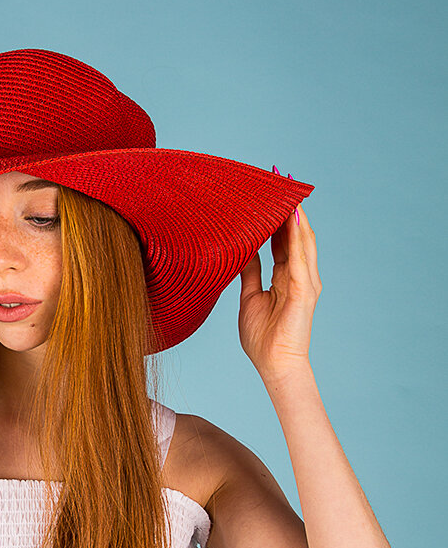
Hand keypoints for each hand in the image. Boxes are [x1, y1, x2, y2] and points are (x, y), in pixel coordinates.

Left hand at [237, 197, 321, 381]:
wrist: (274, 365)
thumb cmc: (262, 338)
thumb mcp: (250, 298)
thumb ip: (250, 274)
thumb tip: (243, 253)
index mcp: (286, 277)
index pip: (283, 240)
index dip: (276, 219)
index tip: (267, 196)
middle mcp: (299, 275)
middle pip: (295, 235)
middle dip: (288, 209)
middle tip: (279, 182)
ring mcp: (305, 282)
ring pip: (302, 241)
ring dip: (295, 216)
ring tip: (288, 192)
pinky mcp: (304, 290)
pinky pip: (301, 257)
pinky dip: (298, 236)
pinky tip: (294, 218)